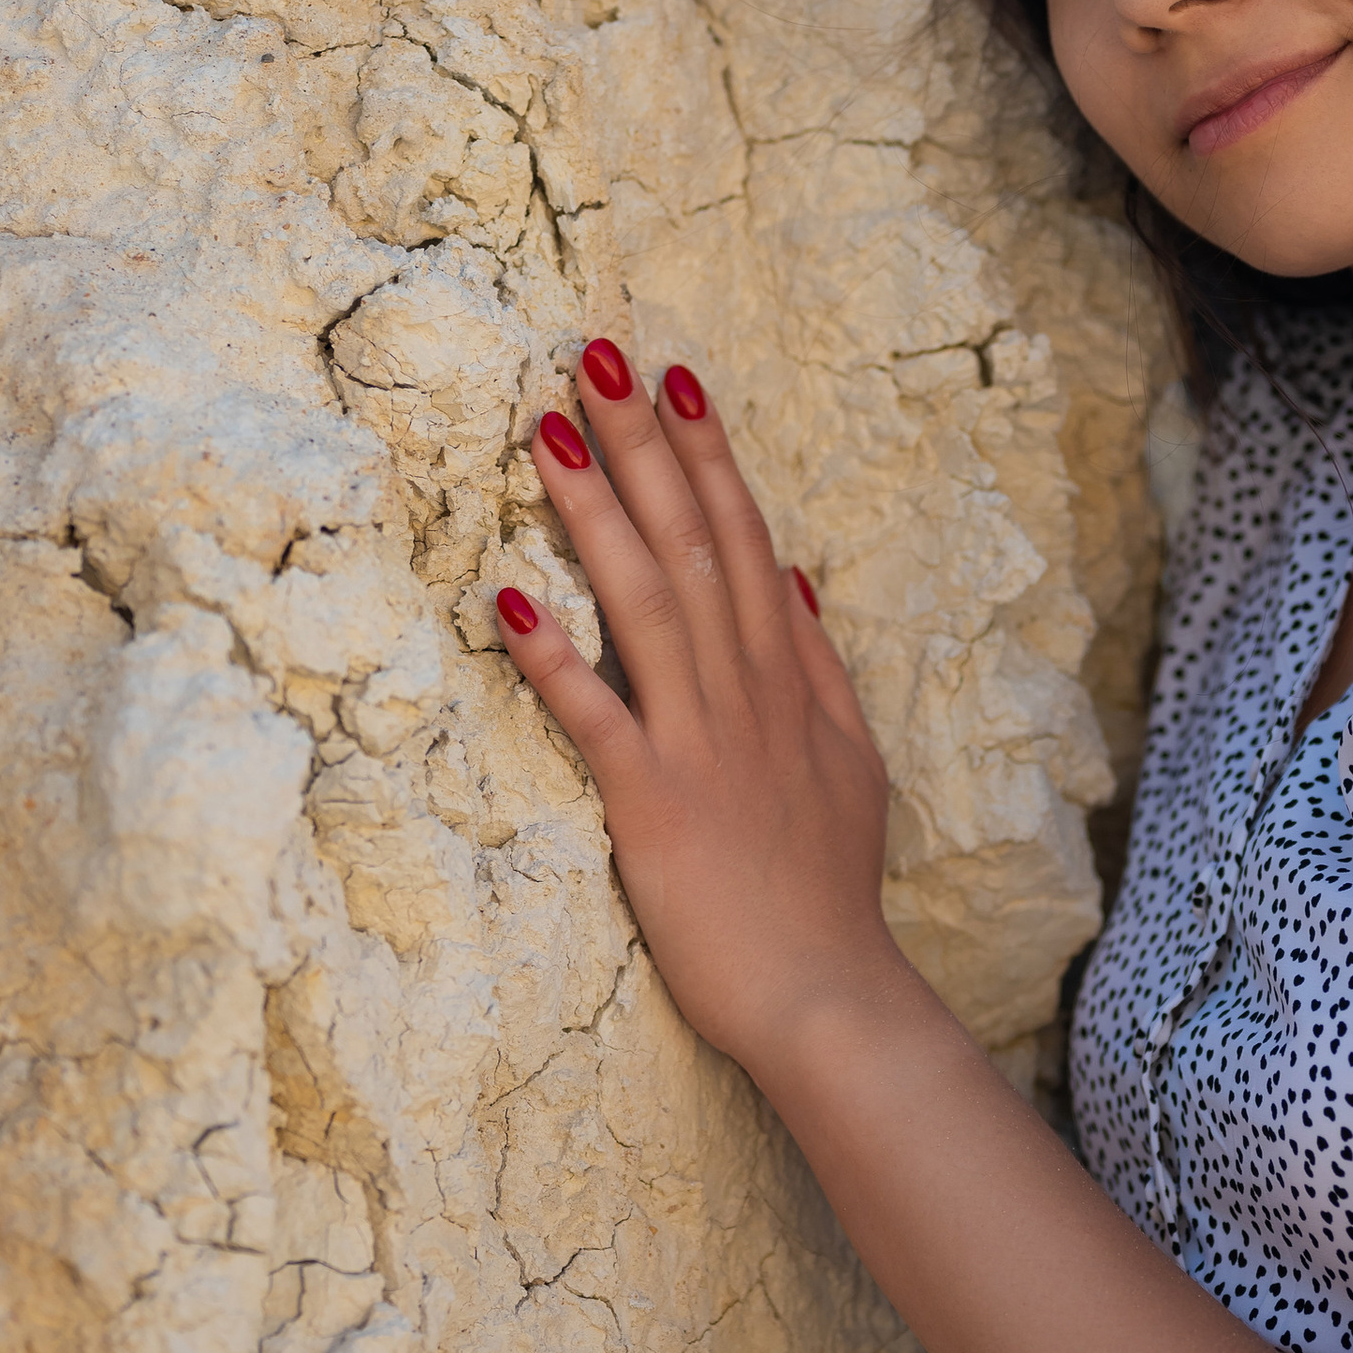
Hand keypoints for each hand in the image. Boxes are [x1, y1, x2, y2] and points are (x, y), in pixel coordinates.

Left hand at [492, 339, 899, 1067]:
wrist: (830, 995)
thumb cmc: (825, 888)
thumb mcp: (847, 762)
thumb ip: (817, 666)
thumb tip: (795, 575)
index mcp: (788, 679)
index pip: (744, 541)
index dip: (707, 457)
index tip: (672, 378)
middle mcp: (746, 694)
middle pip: (695, 545)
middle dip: (646, 447)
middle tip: (596, 357)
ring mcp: (702, 744)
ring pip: (646, 604)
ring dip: (597, 514)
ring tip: (550, 432)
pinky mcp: (654, 805)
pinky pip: (597, 717)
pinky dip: (553, 655)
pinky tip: (505, 594)